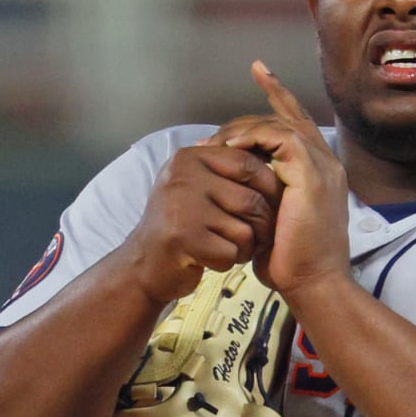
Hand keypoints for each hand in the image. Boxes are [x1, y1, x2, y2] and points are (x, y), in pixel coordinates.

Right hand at [119, 141, 282, 304]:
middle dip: (262, 224)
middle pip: (251, 199)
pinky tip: (212, 259)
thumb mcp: (195, 183)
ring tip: (229, 247)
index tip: (271, 204)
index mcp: (189, 158)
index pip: (247, 161)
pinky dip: (228, 262)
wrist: (144, 262)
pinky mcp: (184, 239)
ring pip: (245, 229)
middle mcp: (183, 177)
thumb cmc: (180, 222)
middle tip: (257, 236)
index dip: (269, 185)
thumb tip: (271, 154)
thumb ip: (225, 167)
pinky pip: (230, 252)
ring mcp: (182, 207)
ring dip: (245, 247)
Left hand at [211, 62, 350, 299]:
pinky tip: (229, 151)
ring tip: (215, 147)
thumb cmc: (292, 263)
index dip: (279, 93)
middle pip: (287, 116)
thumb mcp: (273, 220)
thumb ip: (262, 194)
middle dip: (248, 114)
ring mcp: (322, 165)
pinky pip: (278, 138)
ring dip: (242, 131)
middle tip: (215, 135)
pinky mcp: (311, 173)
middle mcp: (326, 162)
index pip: (297, 122)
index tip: (258, 70)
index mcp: (320, 171)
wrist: (314, 285)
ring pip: (279, 124)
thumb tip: (236, 185)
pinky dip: (251, 139)